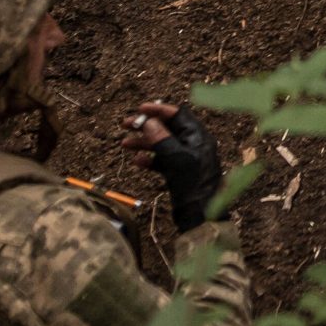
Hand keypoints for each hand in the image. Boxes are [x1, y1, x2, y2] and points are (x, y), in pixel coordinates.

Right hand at [125, 100, 222, 222]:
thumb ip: (162, 139)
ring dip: (144, 142)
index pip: (178, 115)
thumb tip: (149, 122)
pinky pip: (162, 161)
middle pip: (168, 128)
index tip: (140, 109)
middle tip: (126, 125)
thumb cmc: (193, 185)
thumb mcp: (177, 159)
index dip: (158, 110)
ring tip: (125, 144)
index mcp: (198, 137)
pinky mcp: (179, 172)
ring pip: (162, 144)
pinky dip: (150, 159)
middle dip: (147, 126)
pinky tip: (137, 161)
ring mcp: (186, 159)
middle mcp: (193, 145)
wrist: (200, 216)